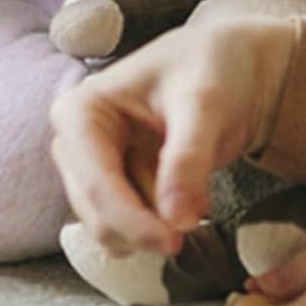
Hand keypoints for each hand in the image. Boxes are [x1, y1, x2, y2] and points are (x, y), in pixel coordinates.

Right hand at [48, 17, 296, 256]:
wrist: (231, 65)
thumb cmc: (210, 66)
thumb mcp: (204, 102)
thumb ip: (188, 158)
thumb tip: (175, 220)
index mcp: (80, 110)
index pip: (96, 185)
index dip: (133, 222)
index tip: (176, 240)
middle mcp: (74, 142)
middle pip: (98, 215)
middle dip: (147, 226)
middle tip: (197, 216)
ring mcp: (92, 168)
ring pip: (112, 230)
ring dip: (157, 225)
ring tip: (196, 191)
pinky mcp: (115, 187)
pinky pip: (130, 229)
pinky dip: (163, 224)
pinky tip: (189, 195)